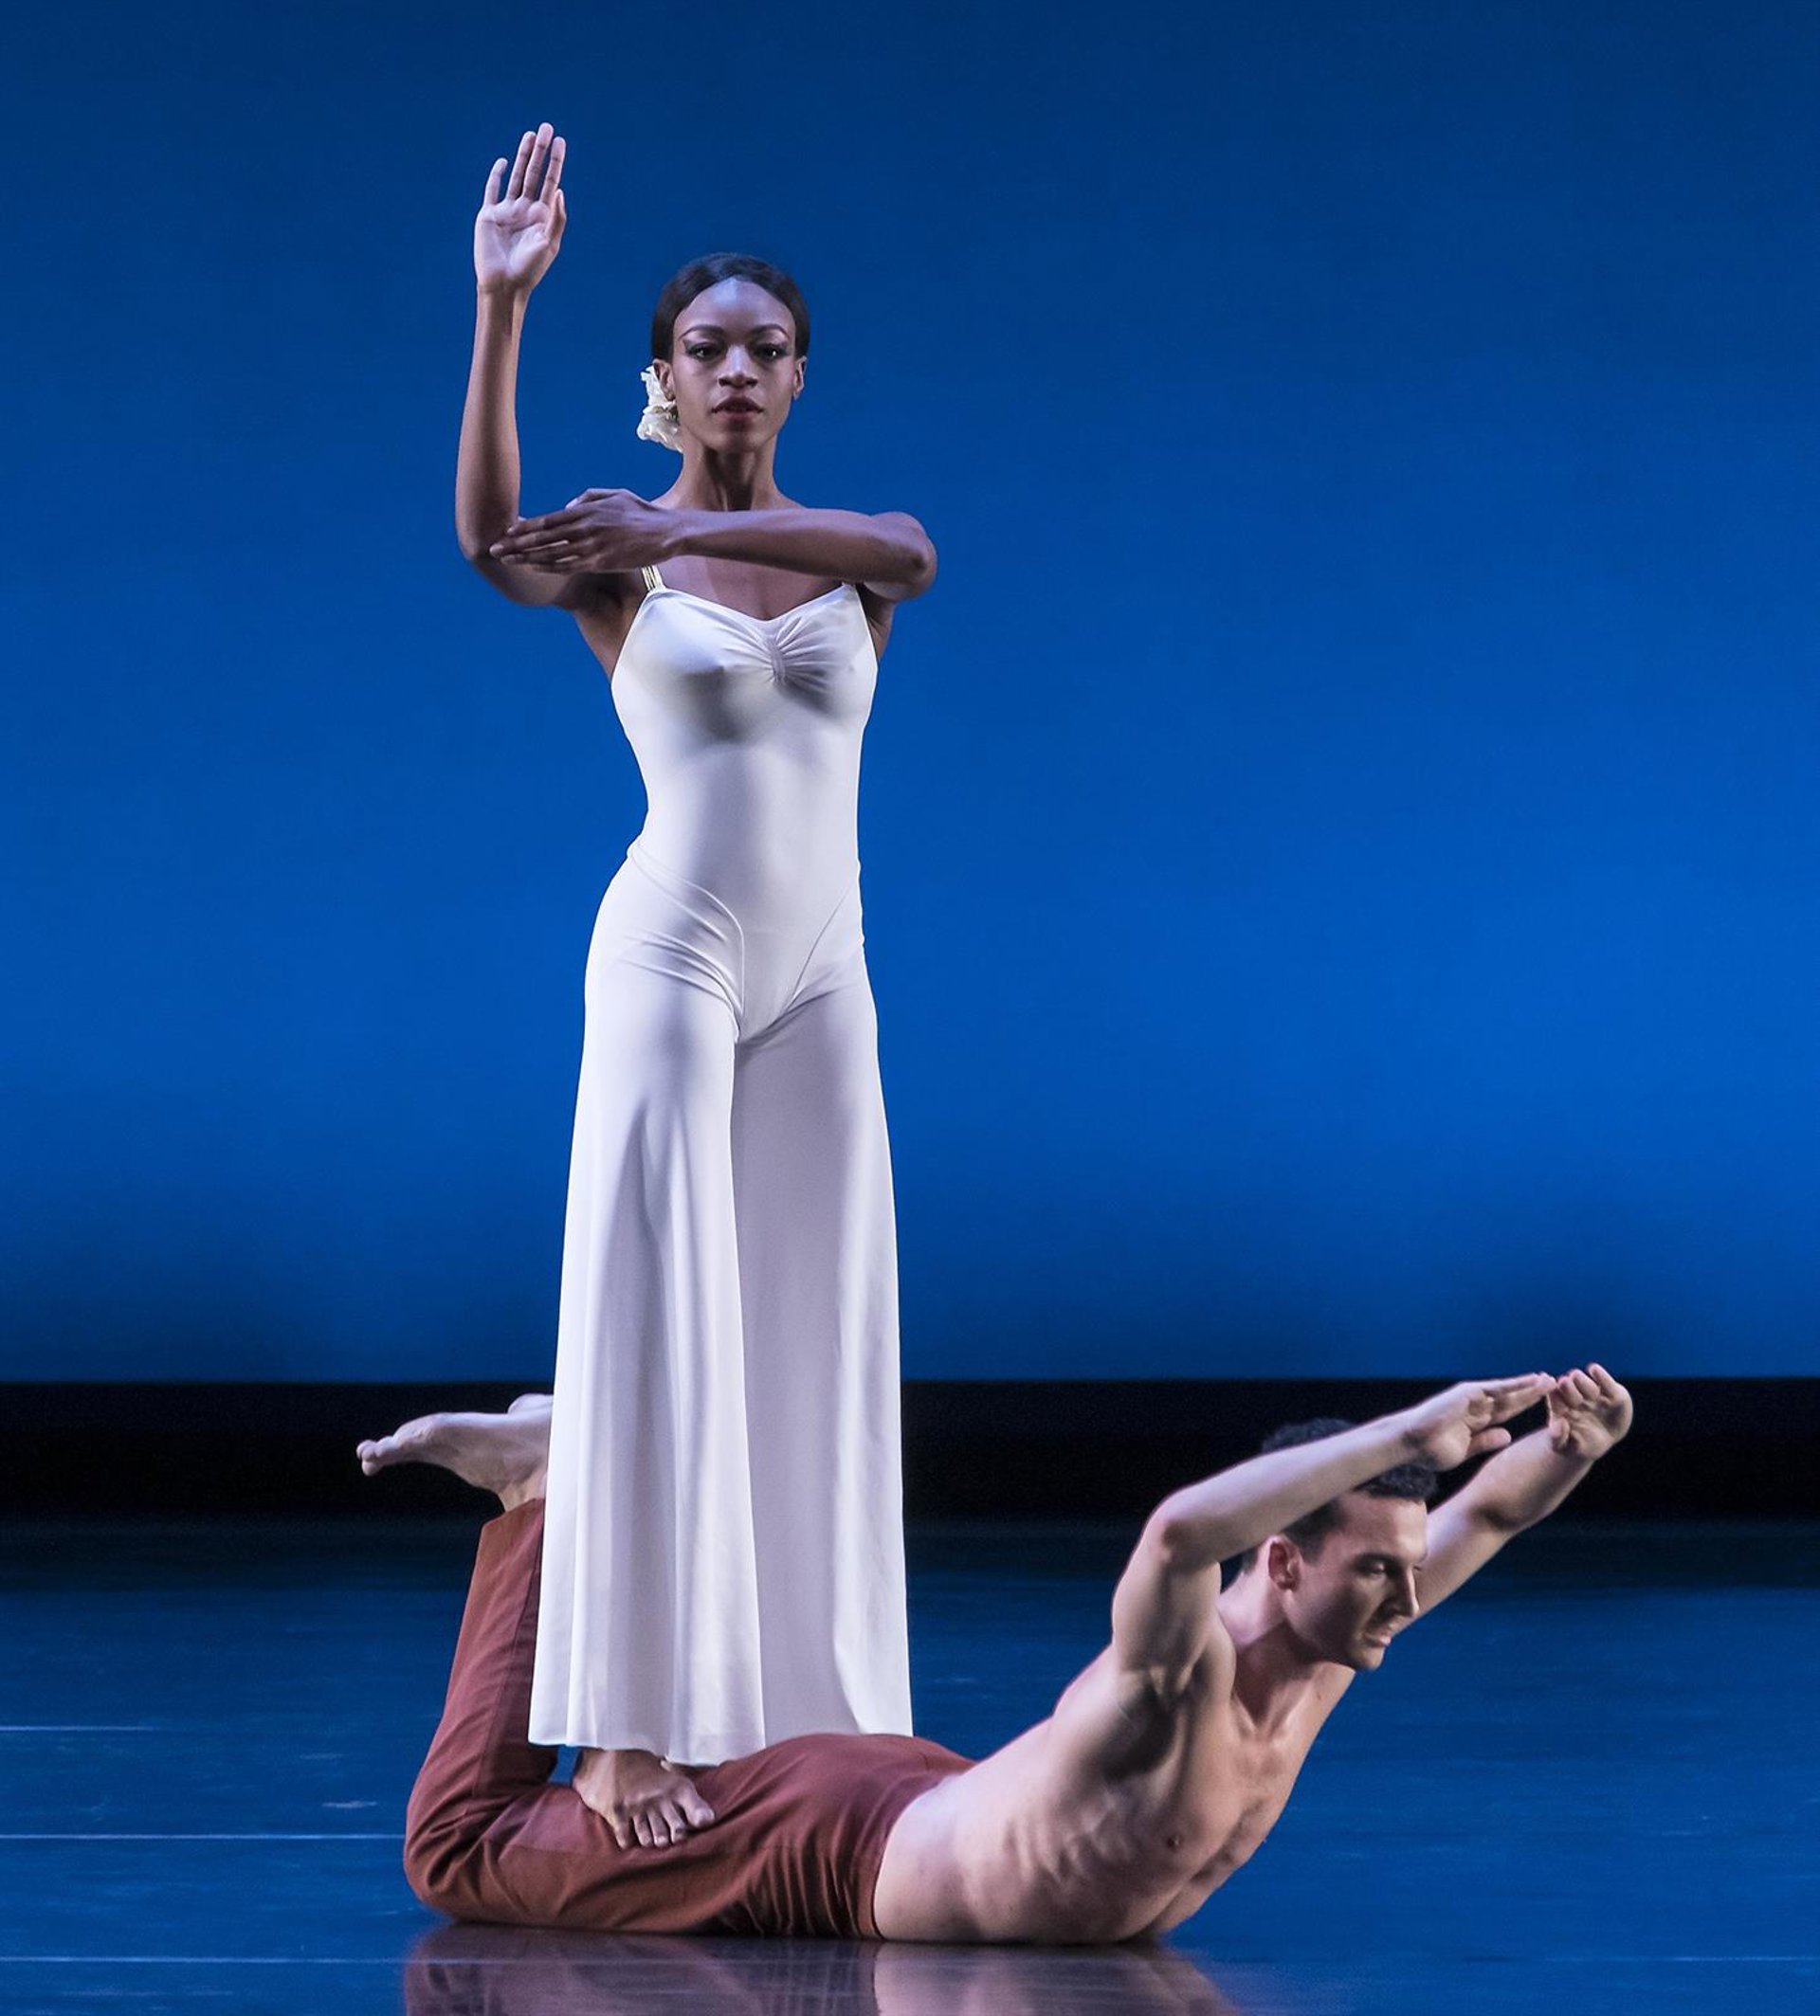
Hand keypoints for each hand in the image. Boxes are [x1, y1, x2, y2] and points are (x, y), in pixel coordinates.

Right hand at [475, 123, 565, 296]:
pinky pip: (493, 190)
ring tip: (529, 135)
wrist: (504, 285)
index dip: (555, 162)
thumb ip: (557, 218)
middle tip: (546, 127)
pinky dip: (497, 176)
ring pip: (516, 176)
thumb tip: (559, 190)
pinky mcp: (489, 215)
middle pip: (534, 173)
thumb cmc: (529, 270)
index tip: (560, 141)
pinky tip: (504, 163)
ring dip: (523, 156)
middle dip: (540, 151)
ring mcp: (507, 211)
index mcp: (542, 216)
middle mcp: (526, 210)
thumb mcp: (549, 244)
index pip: (550, 182)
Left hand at [491, 490, 673, 571]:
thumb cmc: (641, 512)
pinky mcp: (603, 562)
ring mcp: (593, 547)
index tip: (505, 533)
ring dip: (527, 559)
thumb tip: (568, 505)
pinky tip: (535, 570)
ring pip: (552, 554)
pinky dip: (551, 568)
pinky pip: (571, 566)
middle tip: (495, 550)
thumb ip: (588, 498)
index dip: (524, 528)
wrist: (667, 531)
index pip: (547, 521)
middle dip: (516, 545)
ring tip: (508, 563)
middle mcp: (585, 528)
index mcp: (586, 511)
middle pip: (543, 539)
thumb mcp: (614, 495)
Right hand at [1399, 1373, 1553, 1470]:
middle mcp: (1477, 1406)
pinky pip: (1498, 1389)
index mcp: (1476, 1421)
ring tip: (1549, 1380)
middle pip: (1511, 1400)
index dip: (1524, 1406)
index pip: (1507, 1412)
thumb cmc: (1432, 1450)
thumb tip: (1508, 1436)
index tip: (1544, 1404)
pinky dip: (1516, 1384)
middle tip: (1553, 1386)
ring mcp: (1473, 1398)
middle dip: (1532, 1394)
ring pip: (1508, 1392)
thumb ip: (1487, 1441)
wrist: (1412, 1443)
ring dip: (1529, 1387)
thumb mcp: (1466, 1450)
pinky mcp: (1469, 1393)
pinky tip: (1532, 1380)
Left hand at [1546, 1363, 1632, 1458]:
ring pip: (1582, 1381)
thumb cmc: (1577, 1445)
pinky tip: (1594, 1370)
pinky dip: (1600, 1376)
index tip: (1554, 1396)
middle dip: (1567, 1387)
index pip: (1554, 1399)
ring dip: (1582, 1382)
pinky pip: (1604, 1380)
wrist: (1600, 1442)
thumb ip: (1558, 1438)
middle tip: (1564, 1383)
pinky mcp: (1610, 1391)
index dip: (1554, 1398)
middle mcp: (1572, 1395)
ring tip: (1584, 1387)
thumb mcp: (1565, 1447)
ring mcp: (1590, 1391)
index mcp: (1558, 1406)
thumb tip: (1560, 1423)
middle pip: (1566, 1386)